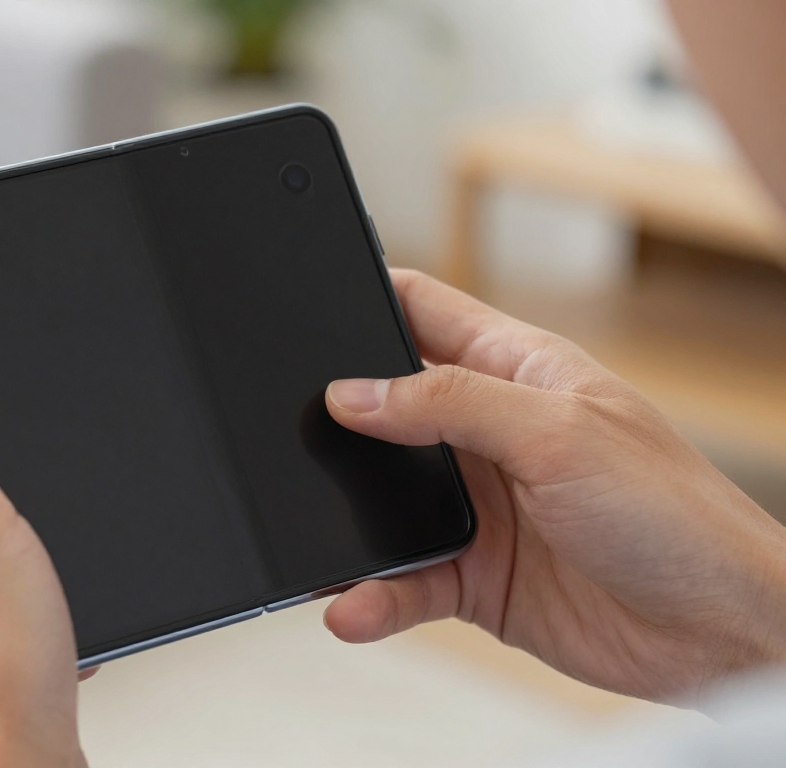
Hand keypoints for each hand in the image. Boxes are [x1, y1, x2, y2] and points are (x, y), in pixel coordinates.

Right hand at [323, 269, 785, 702]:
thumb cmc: (676, 515)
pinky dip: (374, 595)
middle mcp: (488, 434)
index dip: (366, 298)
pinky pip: (402, 580)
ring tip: (315, 542)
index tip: (304, 304)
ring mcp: (478, 507)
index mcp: (517, 371)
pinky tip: (356, 606)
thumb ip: (451, 405)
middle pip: (384, 409)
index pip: (424, 311)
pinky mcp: (472, 575)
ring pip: (382, 505)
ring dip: (347, 525)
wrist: (722, 634)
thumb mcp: (558, 433)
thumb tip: (355, 393)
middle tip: (284, 437)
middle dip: (333, 423)